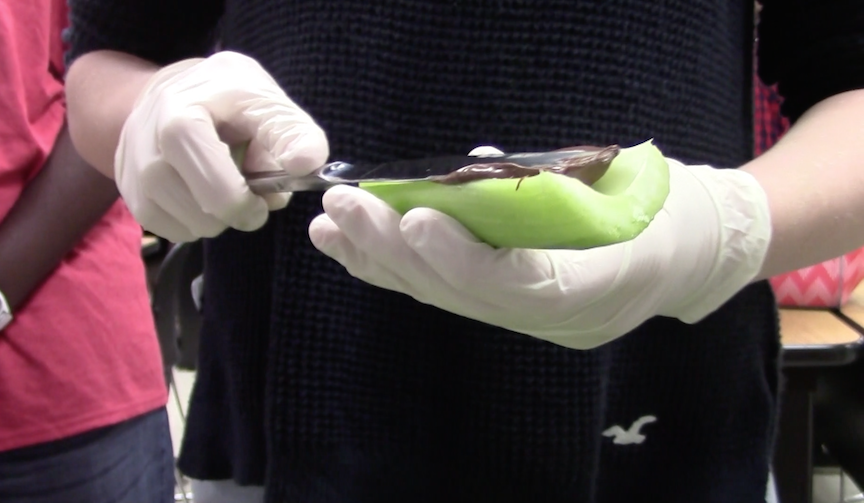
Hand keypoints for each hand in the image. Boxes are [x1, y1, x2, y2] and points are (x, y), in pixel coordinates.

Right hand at [116, 51, 329, 241]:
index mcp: (181, 119)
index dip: (249, 202)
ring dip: (218, 218)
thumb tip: (307, 165)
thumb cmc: (225, 97)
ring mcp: (133, 174)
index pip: (218, 188)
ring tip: (223, 185)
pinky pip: (173, 232)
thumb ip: (292, 131)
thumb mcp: (265, 99)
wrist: (171, 91)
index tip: (266, 194)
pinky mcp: (130, 196)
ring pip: (191, 228)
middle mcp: (147, 149)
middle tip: (249, 190)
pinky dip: (196, 223)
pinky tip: (201, 195)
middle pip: (206, 215)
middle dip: (239, 210)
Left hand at [308, 147, 771, 349]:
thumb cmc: (668, 205)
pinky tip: (357, 247)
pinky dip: (401, 268)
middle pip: (468, 295)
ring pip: (448, 298)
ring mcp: (535, 321)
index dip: (464, 257)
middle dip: (399, 250)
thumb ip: (551, 186)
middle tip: (346, 209)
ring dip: (384, 261)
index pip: (522, 286)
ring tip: (332, 228)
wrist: (696, 248)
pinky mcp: (515, 308)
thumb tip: (468, 172)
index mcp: (603, 284)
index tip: (415, 218)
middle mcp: (560, 318)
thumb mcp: (627, 185)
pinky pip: (451, 293)